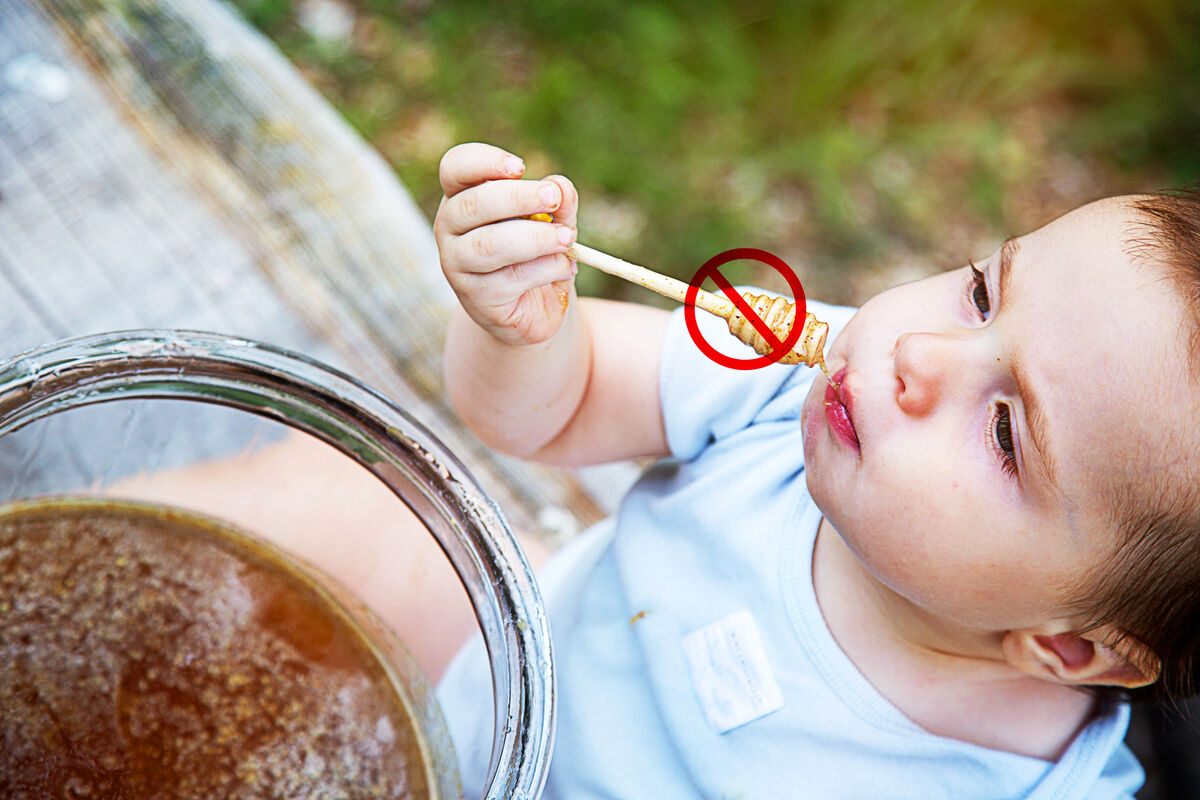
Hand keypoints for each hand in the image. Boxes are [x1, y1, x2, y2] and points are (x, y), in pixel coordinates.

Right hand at [434, 143, 578, 344]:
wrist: (535, 307)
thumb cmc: (537, 252)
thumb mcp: (553, 220)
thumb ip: (559, 201)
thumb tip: (560, 187)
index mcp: (462, 197)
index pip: (455, 168)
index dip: (484, 162)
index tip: (521, 167)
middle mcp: (450, 228)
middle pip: (473, 204)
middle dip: (519, 197)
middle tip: (553, 198)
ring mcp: (457, 264)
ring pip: (490, 245)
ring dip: (535, 238)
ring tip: (566, 239)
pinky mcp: (476, 297)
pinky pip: (511, 278)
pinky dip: (545, 269)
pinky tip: (564, 268)